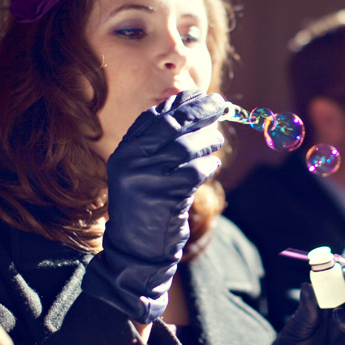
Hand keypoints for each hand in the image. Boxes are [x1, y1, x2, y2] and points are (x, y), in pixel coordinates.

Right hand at [82, 90, 225, 323]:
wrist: (136, 251)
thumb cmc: (148, 207)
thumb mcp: (144, 171)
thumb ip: (161, 145)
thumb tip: (194, 110)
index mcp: (124, 152)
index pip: (154, 117)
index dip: (179, 103)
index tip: (199, 94)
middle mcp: (130, 161)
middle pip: (171, 125)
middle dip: (199, 110)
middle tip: (220, 103)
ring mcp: (146, 178)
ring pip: (186, 146)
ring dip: (208, 140)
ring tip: (217, 139)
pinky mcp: (166, 196)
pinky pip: (195, 171)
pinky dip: (208, 165)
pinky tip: (211, 167)